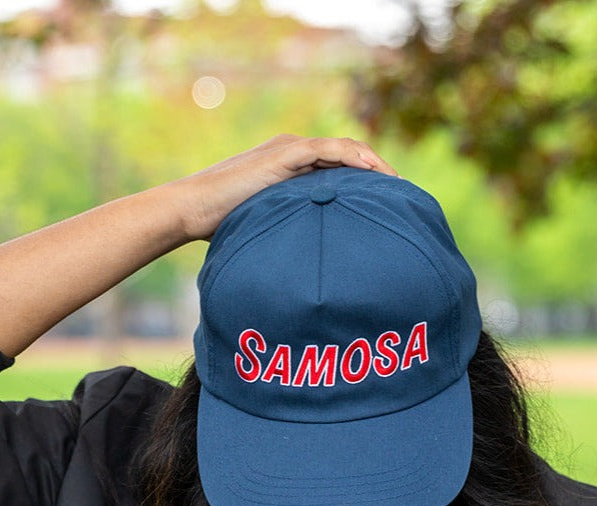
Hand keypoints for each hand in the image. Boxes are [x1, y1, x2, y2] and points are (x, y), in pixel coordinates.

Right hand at [171, 134, 397, 241]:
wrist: (194, 210)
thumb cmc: (223, 225)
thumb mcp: (268, 227)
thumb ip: (291, 230)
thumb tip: (311, 266)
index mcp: (292, 167)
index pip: (339, 166)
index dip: (367, 180)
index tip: (390, 203)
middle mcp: (294, 152)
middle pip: (348, 154)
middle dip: (377, 172)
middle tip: (403, 196)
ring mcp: (289, 151)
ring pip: (343, 148)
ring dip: (373, 163)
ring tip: (396, 183)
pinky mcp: (283, 155)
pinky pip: (328, 149)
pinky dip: (352, 157)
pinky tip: (373, 171)